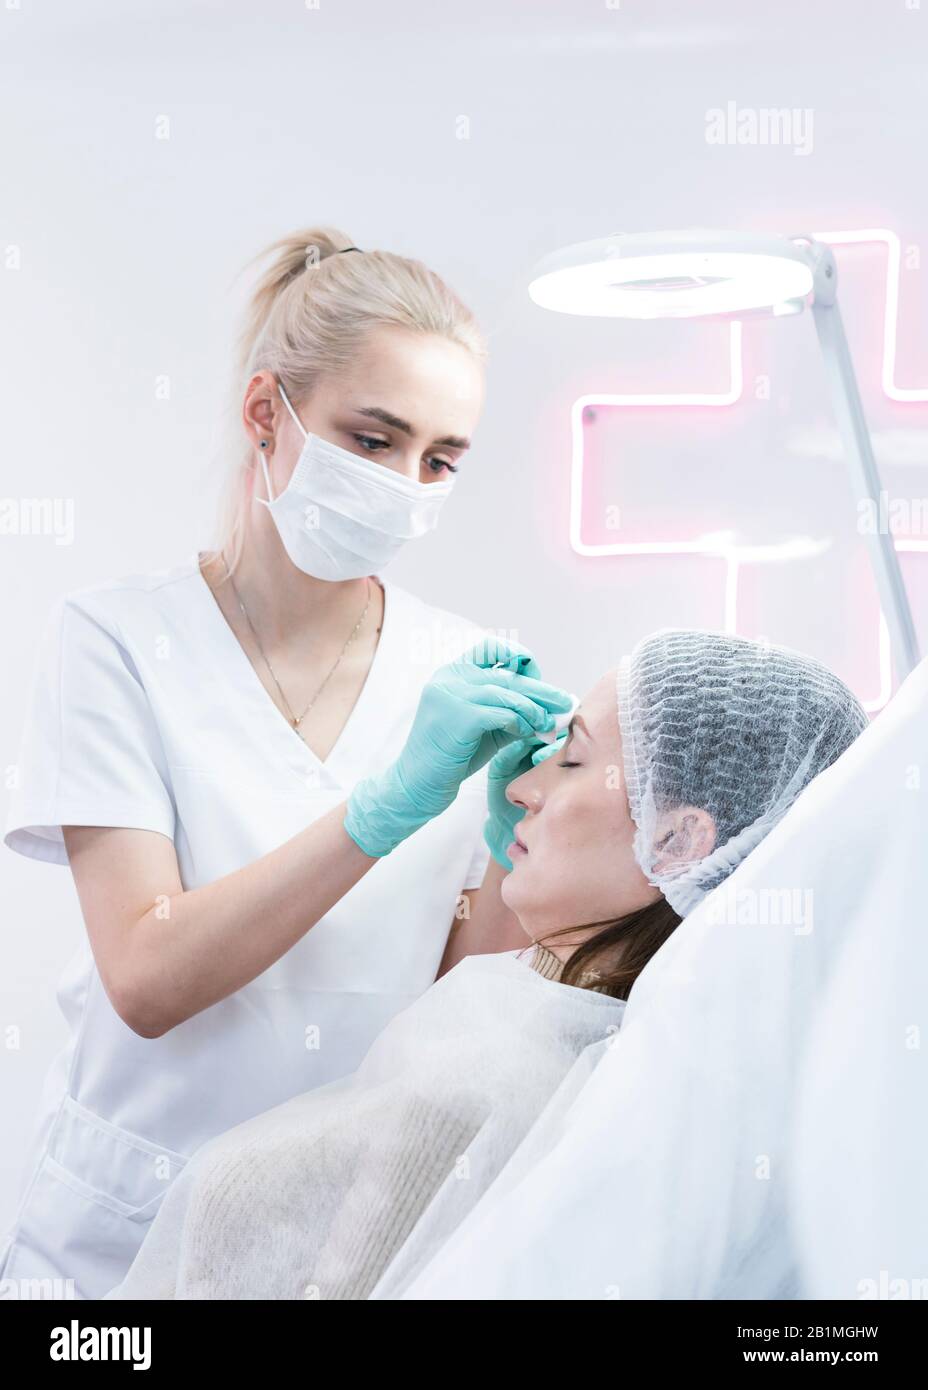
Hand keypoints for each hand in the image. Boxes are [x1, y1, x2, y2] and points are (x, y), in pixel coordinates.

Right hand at [343, 637, 574, 857]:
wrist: (417, 785)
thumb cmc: (451, 757)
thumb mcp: (484, 727)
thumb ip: (509, 711)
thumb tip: (548, 708)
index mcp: (452, 673)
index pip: (489, 648)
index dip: (517, 656)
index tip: (537, 675)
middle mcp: (449, 678)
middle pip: (506, 675)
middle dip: (540, 690)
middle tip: (566, 701)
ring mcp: (450, 695)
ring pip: (505, 692)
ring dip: (533, 709)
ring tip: (548, 723)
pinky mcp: (456, 717)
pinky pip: (499, 713)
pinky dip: (518, 722)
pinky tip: (526, 732)